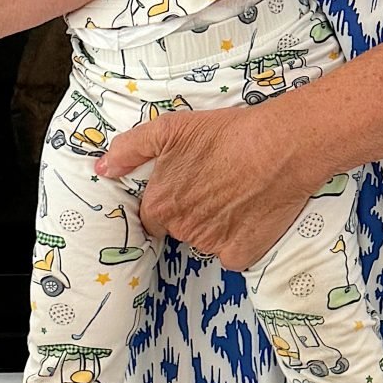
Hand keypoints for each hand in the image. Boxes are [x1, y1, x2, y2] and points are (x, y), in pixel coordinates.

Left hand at [95, 101, 317, 271]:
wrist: (281, 146)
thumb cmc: (227, 134)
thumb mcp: (171, 128)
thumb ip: (130, 149)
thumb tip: (102, 169)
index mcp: (161, 204)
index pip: (150, 217)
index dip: (167, 201)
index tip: (185, 189)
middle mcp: (182, 230)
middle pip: (179, 229)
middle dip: (192, 212)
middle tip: (215, 185)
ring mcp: (212, 245)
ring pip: (205, 241)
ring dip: (215, 225)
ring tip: (236, 195)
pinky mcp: (241, 254)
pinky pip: (232, 254)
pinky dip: (239, 240)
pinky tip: (250, 214)